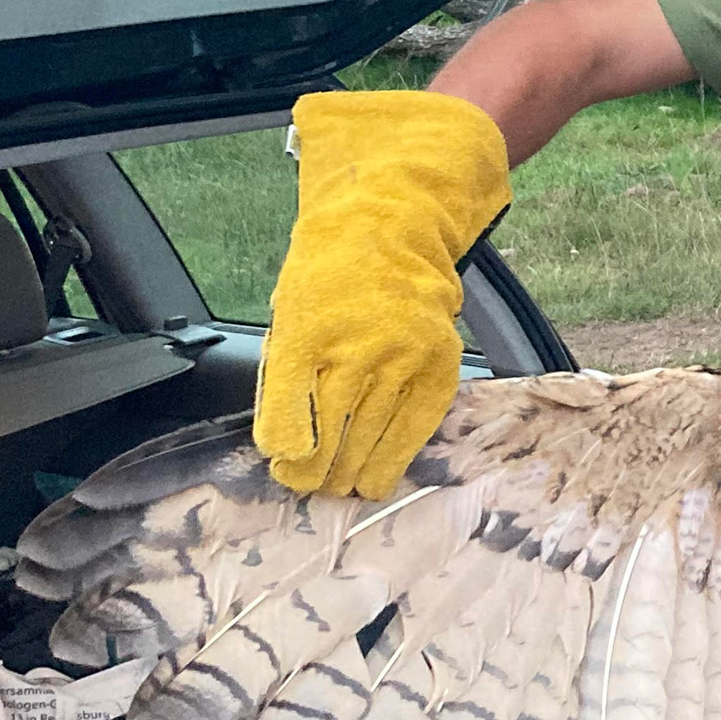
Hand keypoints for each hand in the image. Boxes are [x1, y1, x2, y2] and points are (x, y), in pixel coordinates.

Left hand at [254, 91, 511, 497]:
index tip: (283, 464)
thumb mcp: (287, 316)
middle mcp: (355, 350)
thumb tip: (283, 446)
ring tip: (340, 489)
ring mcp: (401, 359)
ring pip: (370, 439)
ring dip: (350, 473)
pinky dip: (393, 459)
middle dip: (314, 472)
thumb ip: (282, 378)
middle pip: (329, 437)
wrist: (391, 230)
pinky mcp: (438, 365)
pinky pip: (414, 426)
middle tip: (308, 485)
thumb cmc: (328, 277)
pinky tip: (378, 479)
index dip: (284, 452)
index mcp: (303, 336)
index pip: (288, 416)